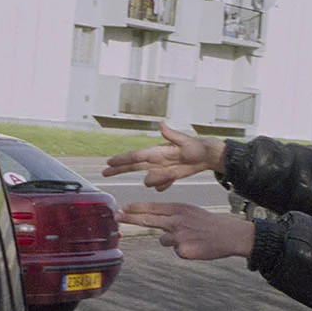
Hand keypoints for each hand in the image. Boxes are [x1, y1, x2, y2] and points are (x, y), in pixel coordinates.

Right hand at [102, 122, 226, 190]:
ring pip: (149, 180)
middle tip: (105, 173)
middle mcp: (156, 160)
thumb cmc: (197, 146)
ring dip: (158, 180)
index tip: (109, 162)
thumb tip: (161, 124)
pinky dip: (164, 185)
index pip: (135, 156)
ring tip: (172, 174)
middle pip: (133, 166)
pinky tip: (172, 179)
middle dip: (119, 169)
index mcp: (157, 151)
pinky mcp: (168, 177)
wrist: (206, 156)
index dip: (122, 160)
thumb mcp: (185, 141)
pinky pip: (160, 186)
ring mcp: (161, 169)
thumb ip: (171, 135)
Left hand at [120, 202, 256, 260]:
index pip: (152, 208)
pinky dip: (183, 250)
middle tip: (117, 216)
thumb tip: (154, 223)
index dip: (136, 208)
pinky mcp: (182, 251)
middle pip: (148, 220)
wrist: (229, 235)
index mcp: (179, 209)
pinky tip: (196, 246)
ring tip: (191, 238)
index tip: (122, 208)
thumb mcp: (190, 211)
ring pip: (163, 240)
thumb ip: (172, 215)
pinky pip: (175, 250)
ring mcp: (179, 236)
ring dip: (173, 241)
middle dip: (130, 218)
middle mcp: (176, 221)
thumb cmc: (209, 223)